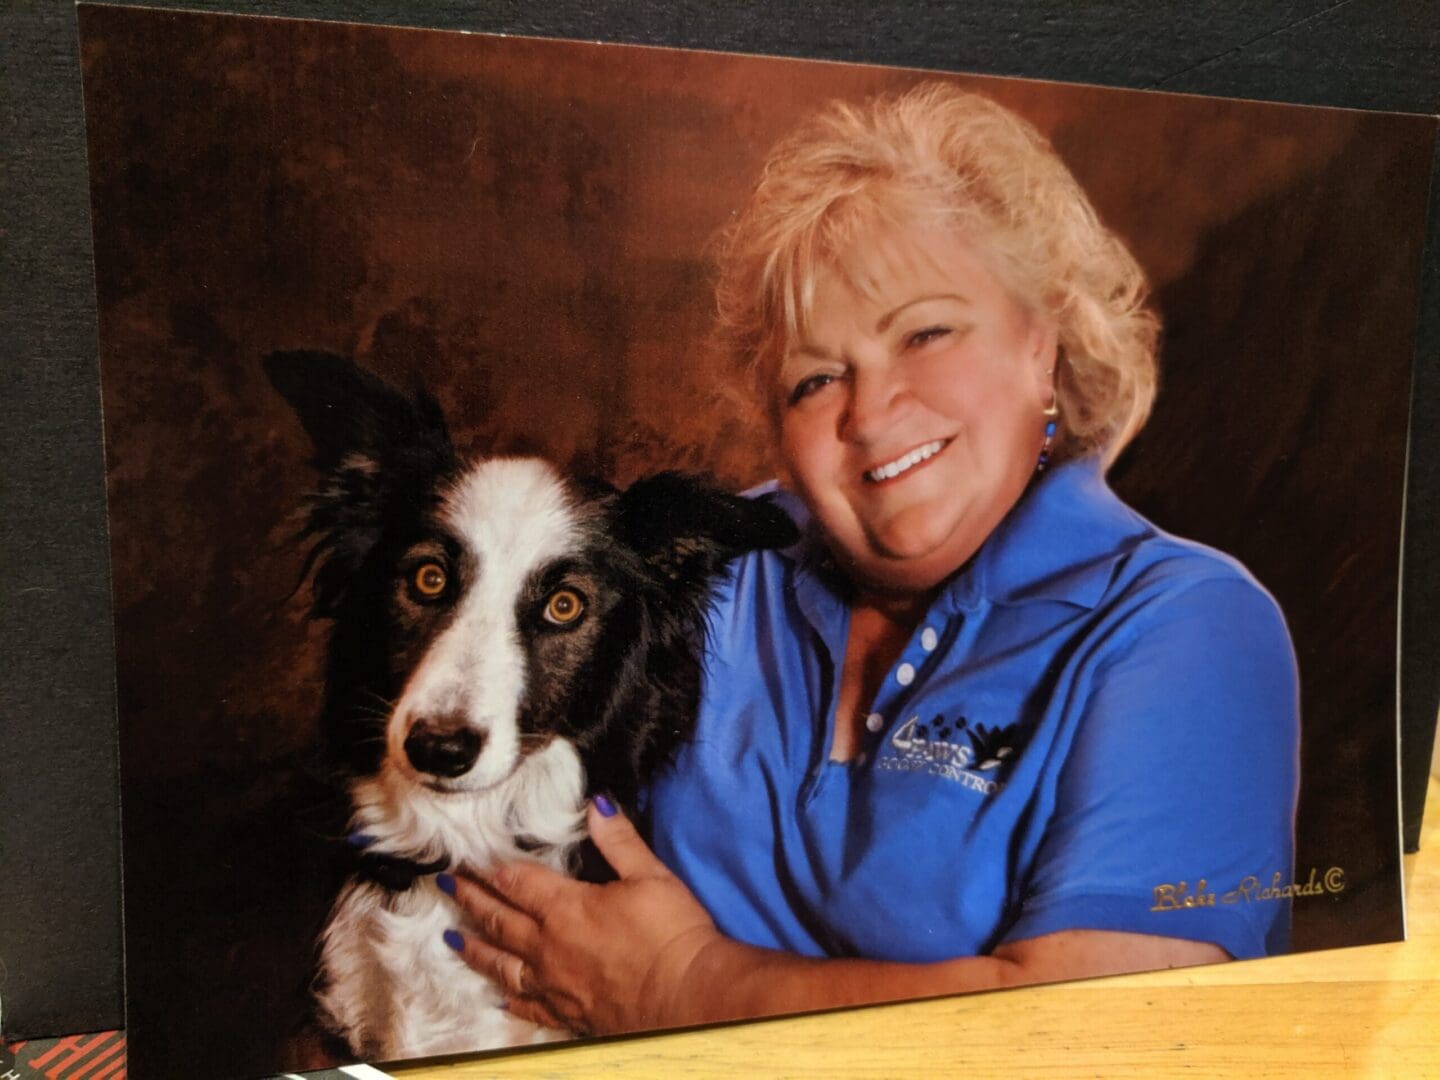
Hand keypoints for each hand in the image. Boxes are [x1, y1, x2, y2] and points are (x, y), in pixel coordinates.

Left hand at [441, 797, 724, 1034]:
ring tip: (452, 939)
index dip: (488, 866)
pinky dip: (509, 1001)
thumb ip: (619, 840)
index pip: (515, 881)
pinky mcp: (569, 1014)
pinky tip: (500, 999)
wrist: (688, 1000)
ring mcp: (555, 985)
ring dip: (475, 949)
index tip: (465, 856)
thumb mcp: (651, 876)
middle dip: (470, 900)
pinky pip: (528, 1008)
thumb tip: (596, 803)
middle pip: (498, 920)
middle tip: (445, 886)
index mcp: (566, 909)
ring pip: (502, 966)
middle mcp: (549, 948)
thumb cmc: (672, 935)